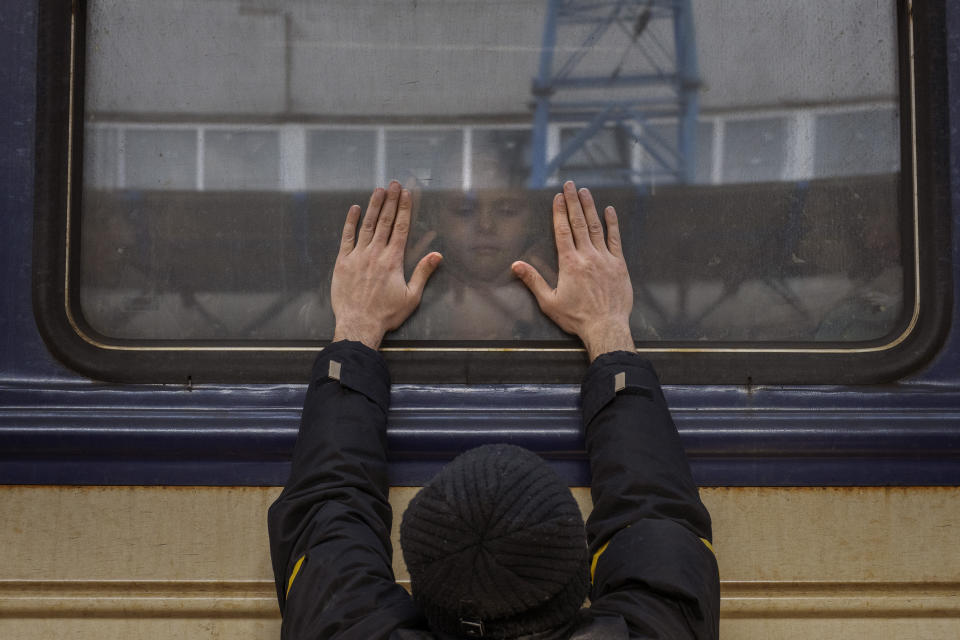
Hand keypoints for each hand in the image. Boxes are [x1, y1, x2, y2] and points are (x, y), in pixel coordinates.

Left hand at [331, 181, 442, 349]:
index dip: (404, 209)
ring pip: (367, 225)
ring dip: (373, 206)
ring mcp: (357, 256)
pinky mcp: (342, 262)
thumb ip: (423, 273)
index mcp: (393, 260)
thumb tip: (437, 255)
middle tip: (393, 184)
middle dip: (390, 201)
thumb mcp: (411, 297)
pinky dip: (351, 222)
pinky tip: (354, 209)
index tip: (406, 194)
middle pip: (384, 221)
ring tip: (379, 190)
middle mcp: (375, 253)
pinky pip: (347, 237)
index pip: (400, 228)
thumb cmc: (386, 314)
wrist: (358, 325)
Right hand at [512, 181, 634, 361]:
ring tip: (585, 192)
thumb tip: (516, 265)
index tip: (558, 197)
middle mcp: (587, 255)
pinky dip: (612, 223)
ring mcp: (605, 258)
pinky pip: (615, 239)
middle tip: (569, 185)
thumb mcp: (549, 302)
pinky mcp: (619, 264)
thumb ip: (533, 281)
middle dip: (573, 202)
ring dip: (590, 208)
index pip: (562, 231)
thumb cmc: (577, 317)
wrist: (606, 327)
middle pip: (578, 223)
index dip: (559, 212)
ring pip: (596, 227)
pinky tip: (609, 211)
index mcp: (569, 263)